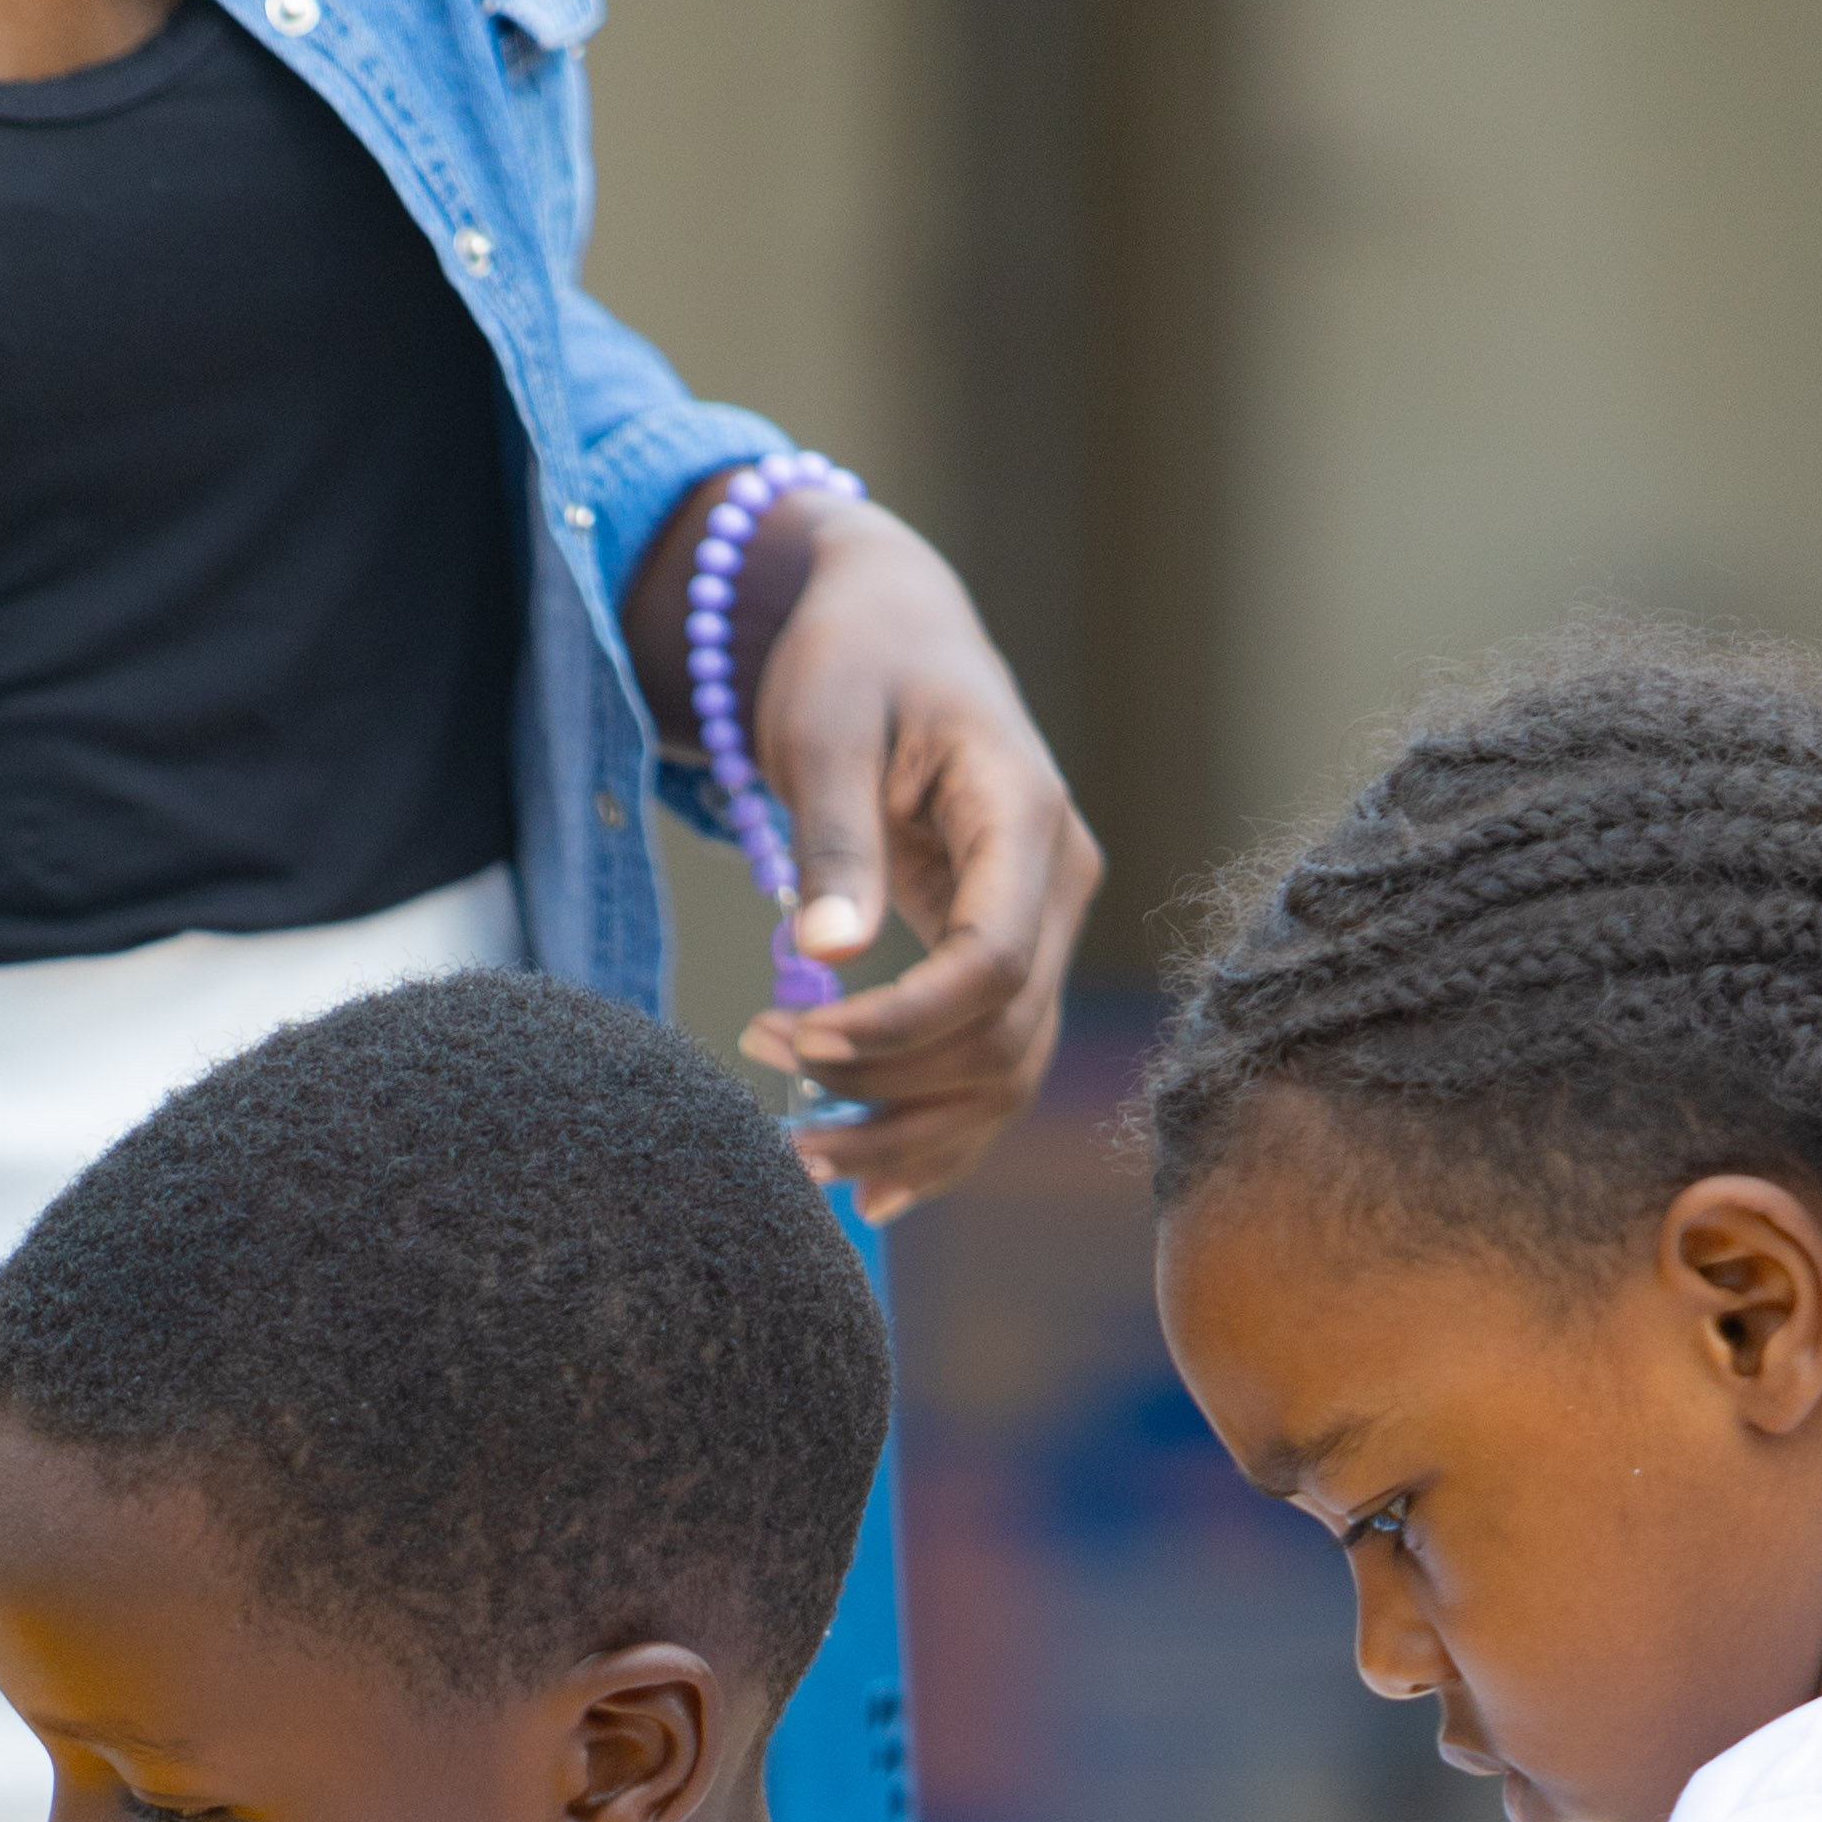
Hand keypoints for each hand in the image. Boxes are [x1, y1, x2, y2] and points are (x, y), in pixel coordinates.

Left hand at [631, 488, 1097, 1224]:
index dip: (899, 1027)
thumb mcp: (827, 727)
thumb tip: (827, 952)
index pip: (993, 966)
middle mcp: (1059, 885)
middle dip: (884, 1085)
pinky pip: (992, 1076)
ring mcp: (1044, 930)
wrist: (890, 630)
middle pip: (1001, 1041)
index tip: (798, 1036)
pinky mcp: (1009, 961)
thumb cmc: (853, 661)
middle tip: (762, 1065)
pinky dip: (932, 1141)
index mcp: (1026, 818)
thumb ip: (834, 837)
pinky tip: (863, 1191)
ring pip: (1003, 1079)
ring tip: (791, 1150)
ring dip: (901, 1133)